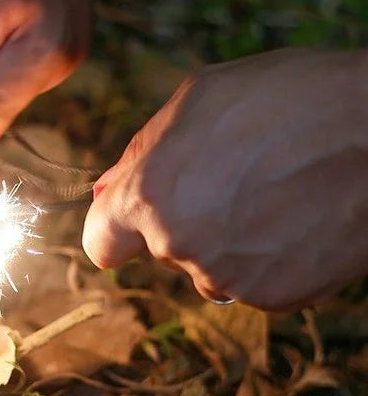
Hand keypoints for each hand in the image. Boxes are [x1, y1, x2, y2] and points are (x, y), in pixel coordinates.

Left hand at [83, 48, 367, 310]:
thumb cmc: (290, 98)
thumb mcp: (197, 100)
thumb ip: (141, 153)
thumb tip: (106, 193)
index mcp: (150, 196)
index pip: (101, 242)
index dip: (116, 227)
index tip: (132, 218)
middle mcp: (182, 246)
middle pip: (161, 247)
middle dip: (181, 216)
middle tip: (232, 172)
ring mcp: (232, 278)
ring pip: (209, 264)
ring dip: (226, 237)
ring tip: (273, 188)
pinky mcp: (280, 297)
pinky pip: (253, 279)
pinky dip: (267, 256)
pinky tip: (295, 214)